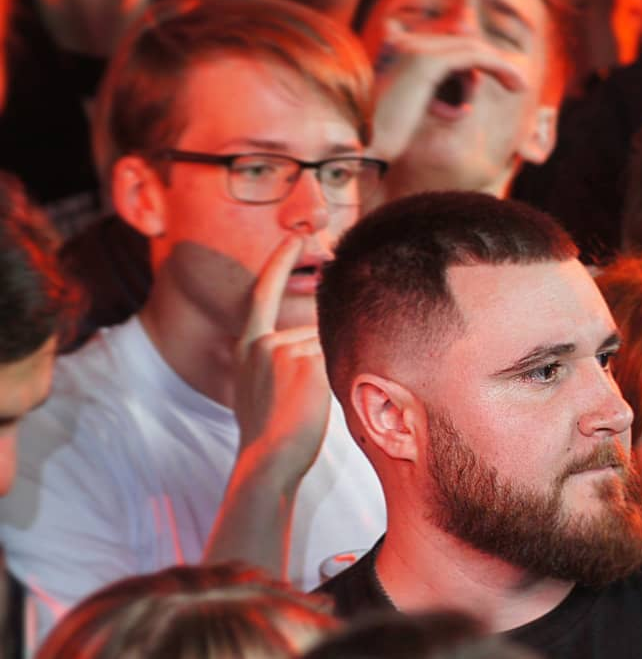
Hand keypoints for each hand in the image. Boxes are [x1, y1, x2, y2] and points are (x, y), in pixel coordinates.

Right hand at [232, 235, 329, 481]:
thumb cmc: (271, 434)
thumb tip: (311, 342)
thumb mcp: (260, 388)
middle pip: (313, 334)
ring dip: (329, 373)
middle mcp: (263, 343)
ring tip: (304, 407)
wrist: (268, 459)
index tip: (295, 236)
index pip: (264, 295)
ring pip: (328, 349)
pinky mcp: (307, 361)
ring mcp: (284, 349)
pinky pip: (339, 360)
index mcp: (248, 348)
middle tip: (298, 403)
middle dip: (320, 363)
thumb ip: (277, 359)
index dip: (279, 263)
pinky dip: (340, 379)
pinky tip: (315, 402)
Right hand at [367, 20, 527, 160]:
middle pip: (461, 42)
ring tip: (518, 86)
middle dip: (490, 62)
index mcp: (397, 51)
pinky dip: (497, 67)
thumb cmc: (391, 144)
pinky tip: (515, 84)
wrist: (370, 153)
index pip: (447, 43)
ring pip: (471, 47)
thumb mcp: (420, 118)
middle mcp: (404, 44)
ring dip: (499, 66)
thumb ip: (440, 102)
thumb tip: (462, 106)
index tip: (500, 75)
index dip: (475, 57)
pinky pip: (473, 56)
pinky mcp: (427, 62)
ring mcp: (414, 50)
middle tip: (515, 82)